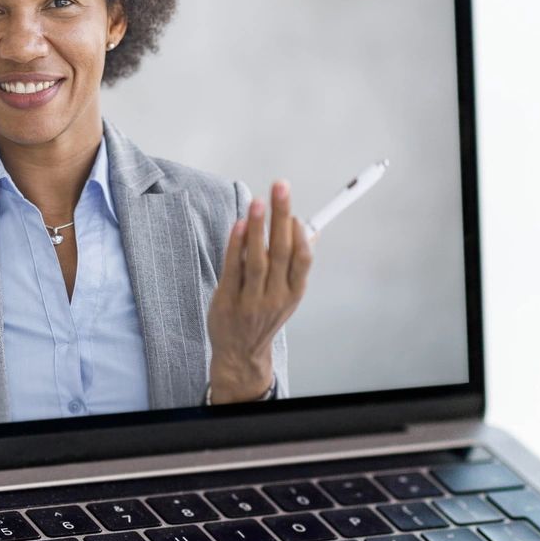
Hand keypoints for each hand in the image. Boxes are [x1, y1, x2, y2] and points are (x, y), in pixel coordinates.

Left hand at [205, 182, 312, 401]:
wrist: (240, 354)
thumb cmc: (263, 316)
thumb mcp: (287, 294)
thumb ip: (296, 264)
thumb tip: (311, 230)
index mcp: (294, 292)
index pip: (303, 259)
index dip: (300, 233)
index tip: (295, 212)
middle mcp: (276, 296)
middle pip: (282, 251)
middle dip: (282, 216)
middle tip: (280, 187)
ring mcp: (252, 300)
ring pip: (257, 259)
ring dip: (258, 227)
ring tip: (258, 201)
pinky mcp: (228, 300)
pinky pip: (233, 268)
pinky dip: (236, 245)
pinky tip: (239, 225)